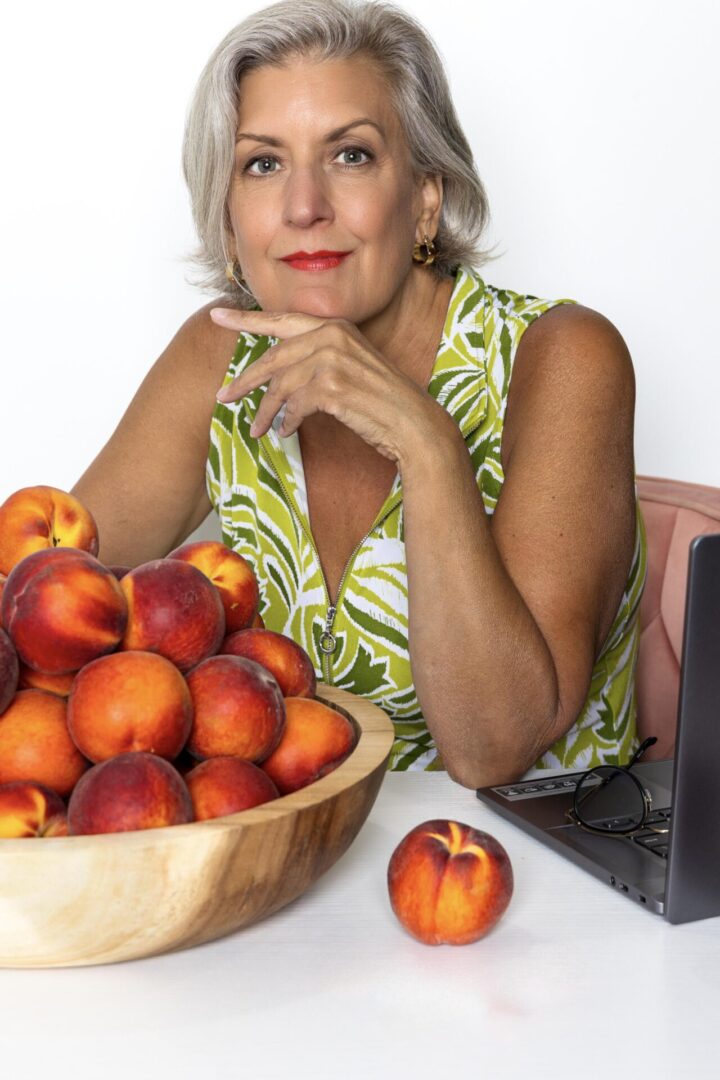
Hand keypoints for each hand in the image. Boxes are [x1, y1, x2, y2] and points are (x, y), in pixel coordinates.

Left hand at [210, 308, 450, 464]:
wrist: (413, 424)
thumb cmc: (380, 401)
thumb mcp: (348, 367)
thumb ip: (316, 359)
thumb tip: (276, 373)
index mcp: (334, 326)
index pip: (280, 320)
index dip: (245, 319)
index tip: (216, 315)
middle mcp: (332, 336)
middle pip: (273, 357)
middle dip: (245, 380)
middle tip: (223, 397)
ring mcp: (333, 360)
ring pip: (280, 386)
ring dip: (265, 412)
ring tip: (255, 430)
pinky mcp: (333, 387)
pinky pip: (294, 406)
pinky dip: (287, 422)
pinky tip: (286, 433)